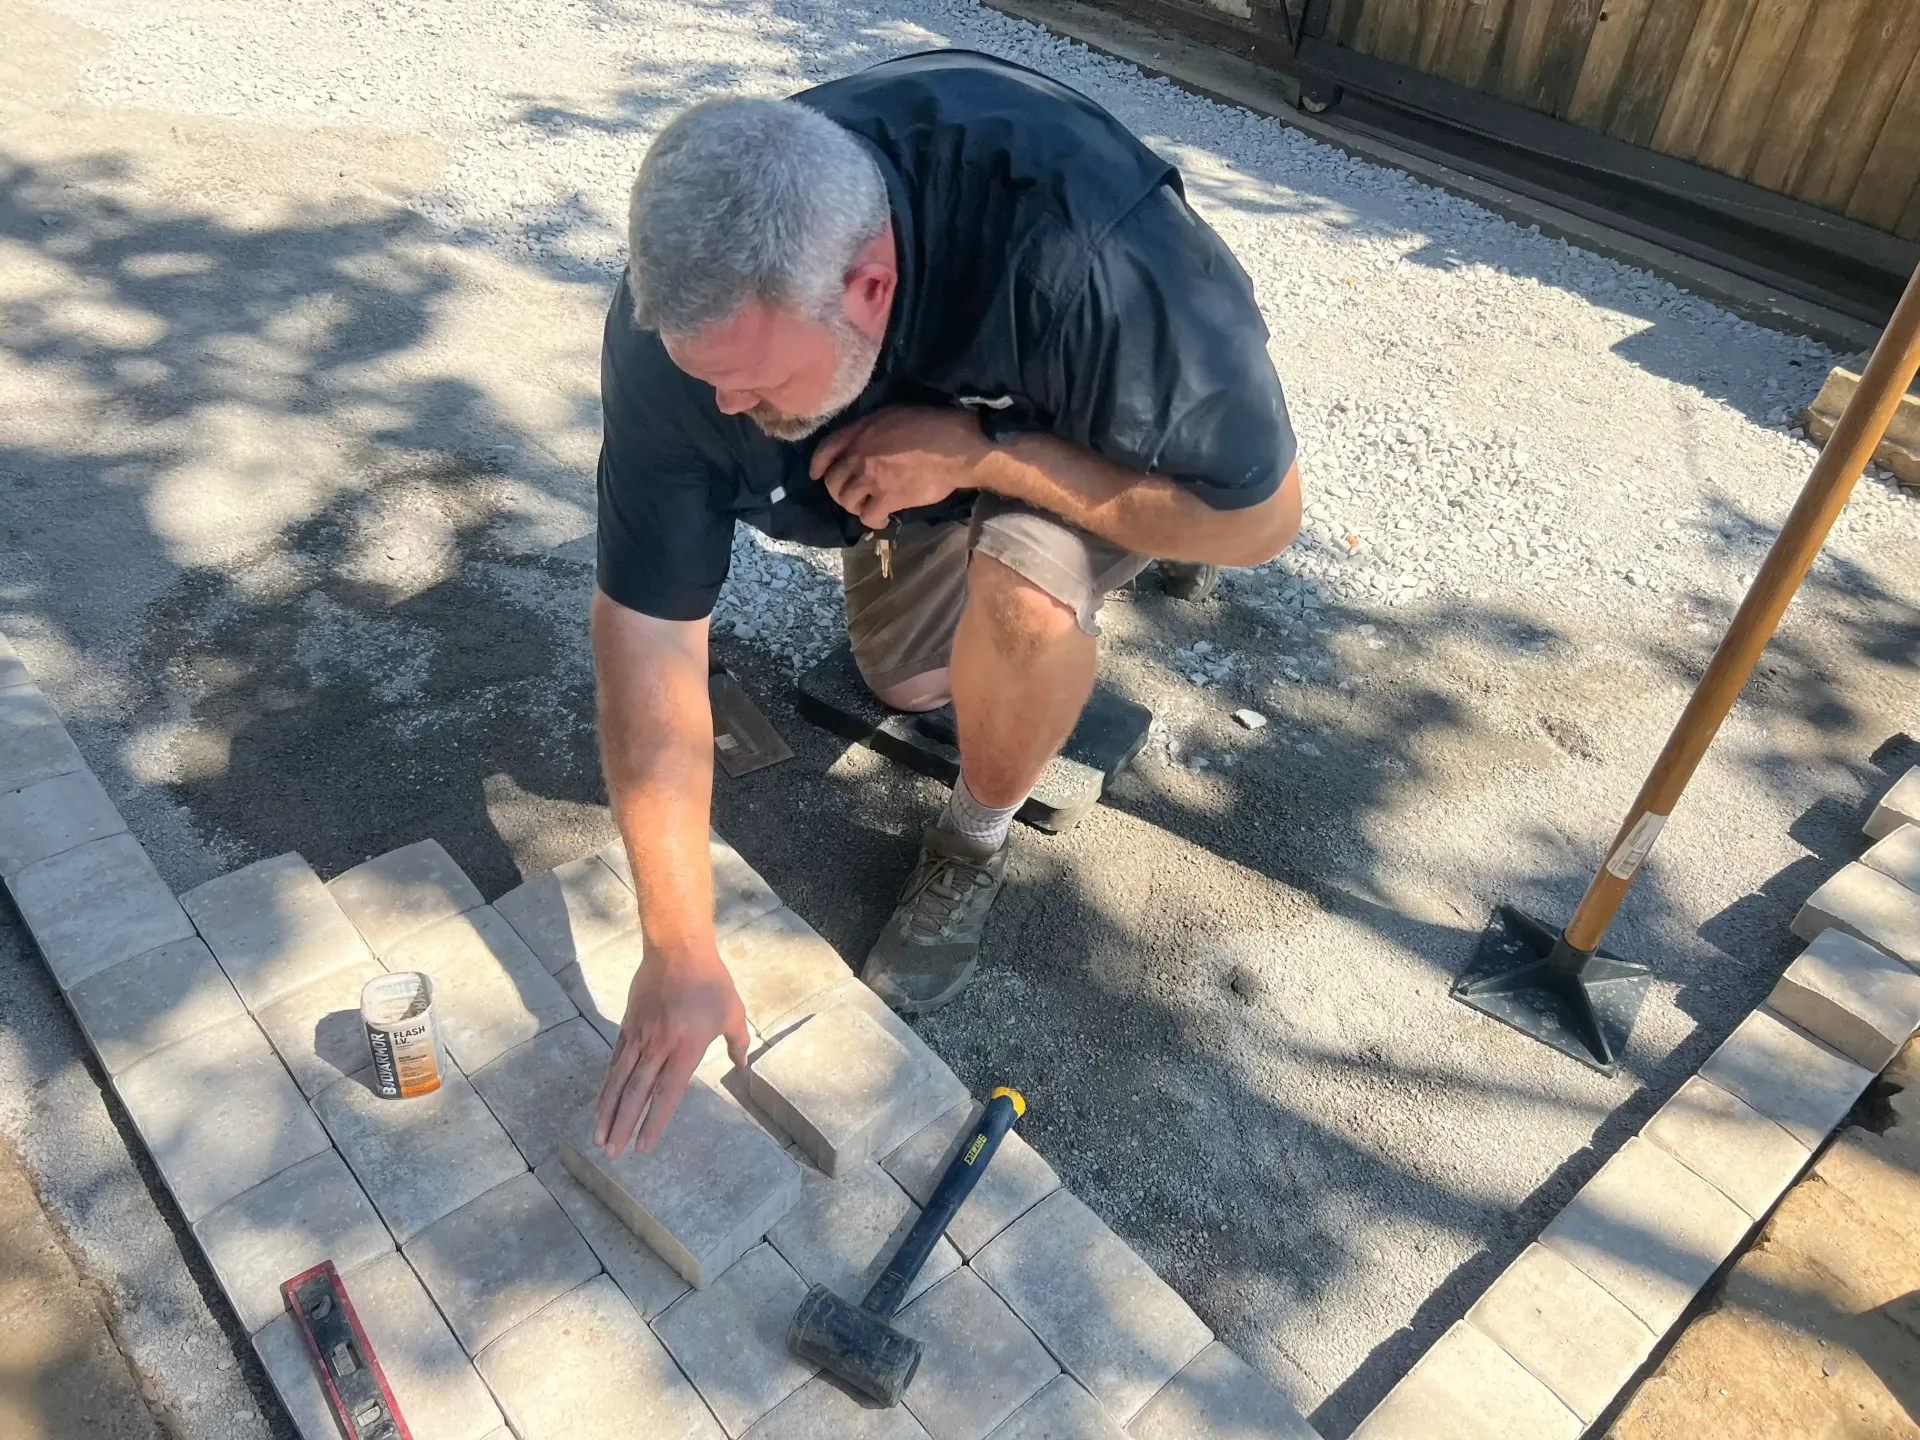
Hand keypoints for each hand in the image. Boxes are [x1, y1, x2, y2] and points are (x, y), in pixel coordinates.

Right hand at [593, 942, 748, 1156]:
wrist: (677, 949)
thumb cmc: (710, 981)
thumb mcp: (734, 1012)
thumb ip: (738, 1043)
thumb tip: (743, 1066)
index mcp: (686, 1048)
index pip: (666, 1094)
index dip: (652, 1123)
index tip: (642, 1147)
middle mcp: (658, 1047)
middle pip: (636, 1094)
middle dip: (622, 1127)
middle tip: (612, 1155)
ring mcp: (639, 1037)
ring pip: (619, 1081)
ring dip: (607, 1112)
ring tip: (599, 1139)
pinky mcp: (627, 1027)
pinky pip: (615, 1062)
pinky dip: (607, 1086)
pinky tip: (601, 1104)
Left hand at [811, 405, 995, 528]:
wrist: (952, 447)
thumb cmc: (929, 424)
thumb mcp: (892, 415)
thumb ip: (871, 430)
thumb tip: (867, 443)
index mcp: (858, 432)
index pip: (825, 450)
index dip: (818, 465)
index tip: (816, 475)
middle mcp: (858, 456)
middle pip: (833, 481)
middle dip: (838, 491)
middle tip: (851, 495)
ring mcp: (870, 479)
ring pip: (847, 501)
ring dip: (854, 506)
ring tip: (867, 506)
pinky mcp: (886, 499)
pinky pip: (868, 517)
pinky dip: (873, 520)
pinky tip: (882, 518)